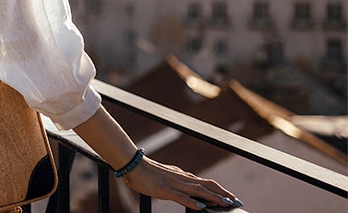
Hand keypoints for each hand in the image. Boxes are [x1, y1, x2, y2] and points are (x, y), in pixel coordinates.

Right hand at [122, 156, 242, 209]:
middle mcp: (182, 178)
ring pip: (198, 190)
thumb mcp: (166, 178)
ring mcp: (174, 183)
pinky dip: (192, 201)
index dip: (221, 190)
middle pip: (207, 185)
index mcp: (182, 176)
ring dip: (214, 197)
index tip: (232, 198)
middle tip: (238, 202)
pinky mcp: (164, 189)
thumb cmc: (146, 172)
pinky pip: (180, 196)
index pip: (206, 183)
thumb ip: (178, 184)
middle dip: (224, 194)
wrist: (132, 164)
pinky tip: (202, 206)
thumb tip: (188, 192)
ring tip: (227, 204)